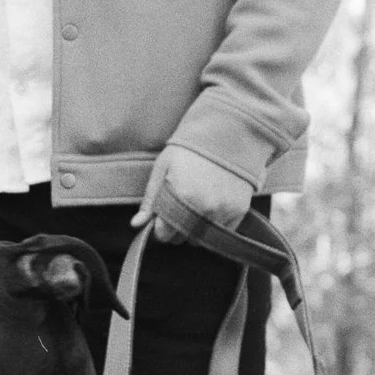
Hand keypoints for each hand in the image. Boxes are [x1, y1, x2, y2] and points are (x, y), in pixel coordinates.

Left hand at [131, 144, 253, 242]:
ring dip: (194, 230)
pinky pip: (220, 233)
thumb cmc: (189, 150)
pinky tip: (211, 206)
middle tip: (178, 209)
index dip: (159, 227)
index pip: (163, 235)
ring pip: (200, 239)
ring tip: (195, 206)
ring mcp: (222, 211)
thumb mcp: (163, 168)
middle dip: (175, 229)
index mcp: (180, 198)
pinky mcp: (238, 211)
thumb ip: (150, 200)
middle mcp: (202, 209)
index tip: (162, 217)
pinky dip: (213, 225)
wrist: (226, 134)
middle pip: (181, 239)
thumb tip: (136, 225)